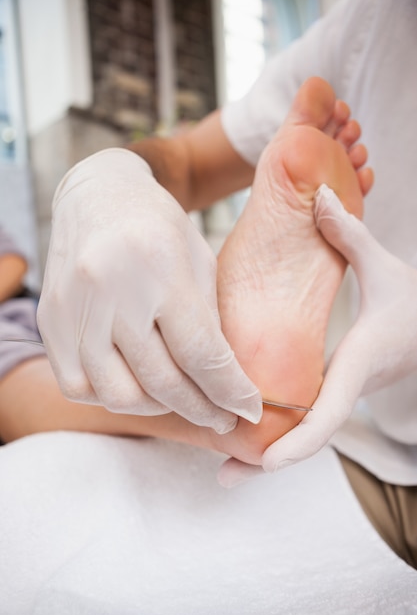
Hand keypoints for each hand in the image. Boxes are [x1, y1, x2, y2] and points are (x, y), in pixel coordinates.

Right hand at [37, 148, 260, 432]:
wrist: (98, 196)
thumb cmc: (159, 227)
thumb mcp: (200, 263)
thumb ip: (210, 325)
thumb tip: (226, 385)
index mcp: (160, 268)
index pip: (202, 354)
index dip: (231, 392)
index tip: (249, 410)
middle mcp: (112, 290)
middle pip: (162, 382)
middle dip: (202, 410)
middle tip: (222, 418)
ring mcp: (75, 308)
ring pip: (119, 394)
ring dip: (159, 408)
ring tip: (181, 400)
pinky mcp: (50, 320)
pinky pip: (79, 386)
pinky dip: (112, 397)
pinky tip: (137, 386)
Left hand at [218, 184, 416, 484]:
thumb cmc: (413, 299)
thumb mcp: (385, 264)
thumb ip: (350, 233)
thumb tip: (319, 196)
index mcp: (358, 362)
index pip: (330, 412)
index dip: (300, 440)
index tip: (267, 461)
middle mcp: (348, 385)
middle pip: (308, 438)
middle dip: (268, 462)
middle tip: (224, 477)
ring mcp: (342, 392)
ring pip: (305, 434)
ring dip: (267, 455)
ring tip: (225, 470)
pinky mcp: (335, 389)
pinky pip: (305, 421)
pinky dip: (278, 436)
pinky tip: (245, 441)